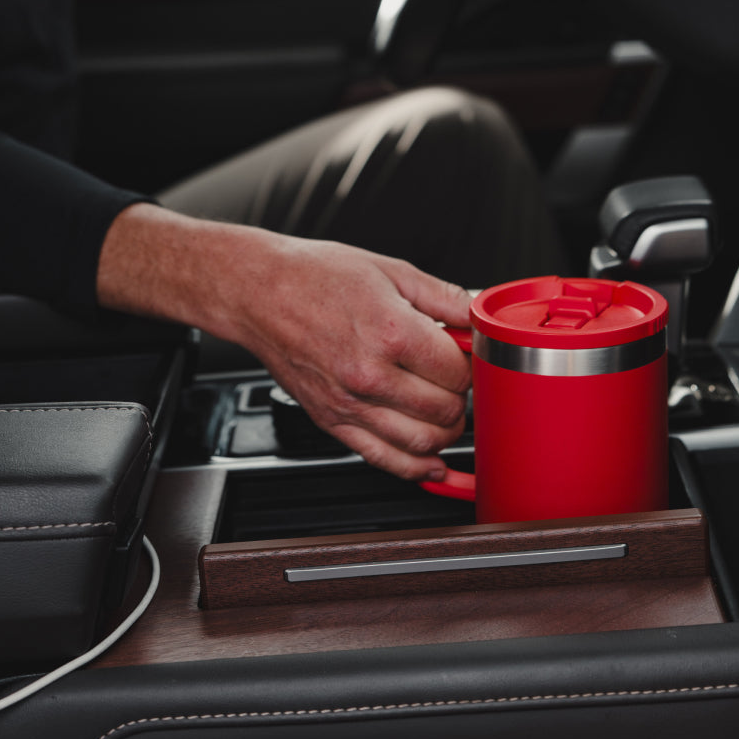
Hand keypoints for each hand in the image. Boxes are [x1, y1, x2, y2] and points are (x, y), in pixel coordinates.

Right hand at [97, 204, 471, 480]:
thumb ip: (444, 296)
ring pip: (422, 443)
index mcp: (391, 332)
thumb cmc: (316, 276)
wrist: (259, 293)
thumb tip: (478, 314)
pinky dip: (416, 468)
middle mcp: (370, 374)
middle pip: (445, 410)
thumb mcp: (390, 270)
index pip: (457, 371)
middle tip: (453, 379)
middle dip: (460, 397)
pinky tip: (432, 463)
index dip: (469, 363)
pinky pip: (383, 459)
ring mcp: (349, 404)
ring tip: (444, 411)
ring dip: (445, 432)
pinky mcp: (332, 421)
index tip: (464, 355)